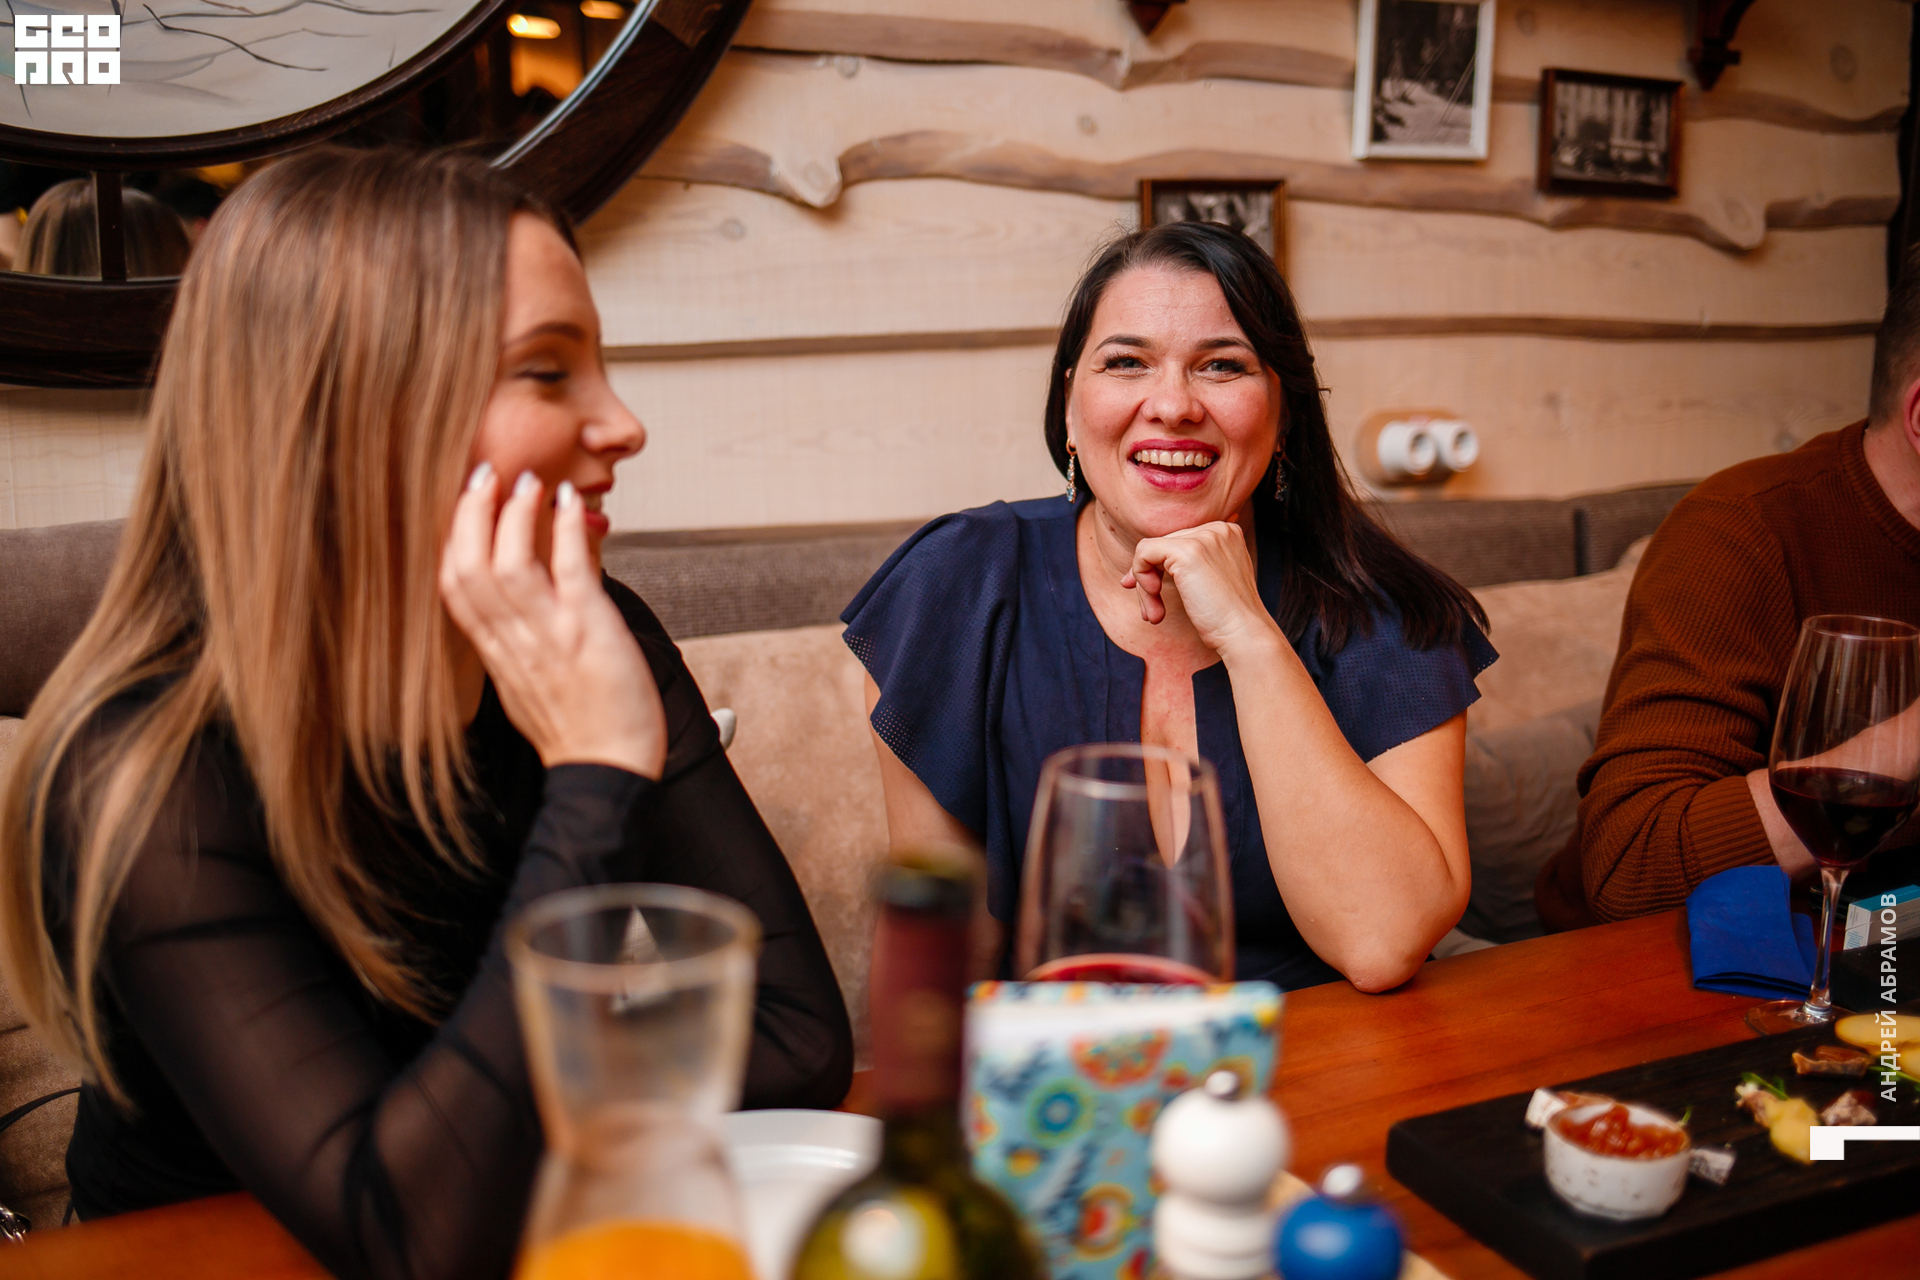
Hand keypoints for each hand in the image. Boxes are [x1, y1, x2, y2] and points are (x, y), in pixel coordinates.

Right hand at [440, 464, 666, 777]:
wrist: (610, 771)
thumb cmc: (581, 730)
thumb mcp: (531, 684)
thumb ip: (521, 643)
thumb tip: (525, 606)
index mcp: (496, 654)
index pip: (454, 589)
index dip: (451, 540)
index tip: (461, 504)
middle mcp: (514, 643)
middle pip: (469, 569)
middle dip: (471, 515)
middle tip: (484, 474)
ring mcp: (549, 637)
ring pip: (509, 567)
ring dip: (515, 516)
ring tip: (526, 481)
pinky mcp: (588, 633)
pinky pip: (569, 573)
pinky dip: (565, 532)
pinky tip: (567, 503)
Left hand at [1120, 519, 1277, 655]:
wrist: (1243, 633)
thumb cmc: (1227, 617)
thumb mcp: (1212, 581)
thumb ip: (1191, 565)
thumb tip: (1146, 563)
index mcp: (1226, 532)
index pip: (1179, 541)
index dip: (1159, 567)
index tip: (1150, 592)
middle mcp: (1217, 529)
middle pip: (1164, 546)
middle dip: (1149, 581)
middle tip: (1152, 613)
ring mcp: (1203, 537)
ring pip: (1151, 551)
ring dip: (1145, 587)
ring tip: (1154, 615)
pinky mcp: (1187, 551)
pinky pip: (1144, 552)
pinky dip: (1140, 576)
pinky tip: (1155, 600)